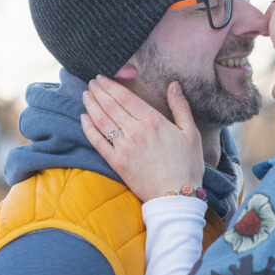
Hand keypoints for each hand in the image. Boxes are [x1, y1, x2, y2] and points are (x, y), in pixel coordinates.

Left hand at [81, 75, 204, 201]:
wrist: (176, 196)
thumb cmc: (187, 165)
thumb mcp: (191, 133)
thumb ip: (180, 107)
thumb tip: (174, 85)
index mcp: (153, 121)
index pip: (126, 97)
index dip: (111, 86)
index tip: (102, 78)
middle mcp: (136, 131)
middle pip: (111, 106)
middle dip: (99, 92)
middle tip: (91, 82)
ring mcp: (124, 147)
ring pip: (102, 121)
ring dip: (92, 105)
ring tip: (86, 95)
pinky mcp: (117, 162)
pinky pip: (98, 142)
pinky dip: (89, 129)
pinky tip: (83, 118)